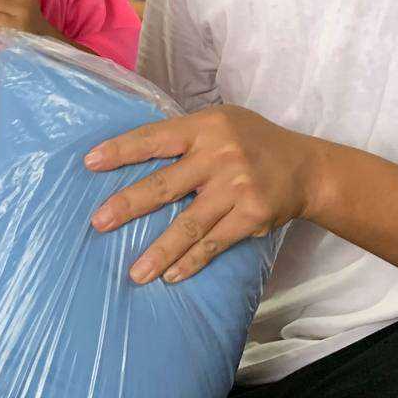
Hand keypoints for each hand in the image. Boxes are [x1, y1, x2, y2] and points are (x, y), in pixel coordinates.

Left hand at [84, 104, 321, 283]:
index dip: (121, 150)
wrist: (307, 167)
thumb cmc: (252, 141)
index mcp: (205, 126)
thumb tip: (133, 152)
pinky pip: (214, 244)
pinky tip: (171, 276)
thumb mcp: (221, 122)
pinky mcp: (252, 216)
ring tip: (134, 273)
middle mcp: (219, 154)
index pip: (154, 138)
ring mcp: (236, 187)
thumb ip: (185, 136)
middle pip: (164, 185)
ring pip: (188, 224)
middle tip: (98, 222)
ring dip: (159, 251)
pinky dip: (191, 262)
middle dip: (127, 205)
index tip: (90, 163)